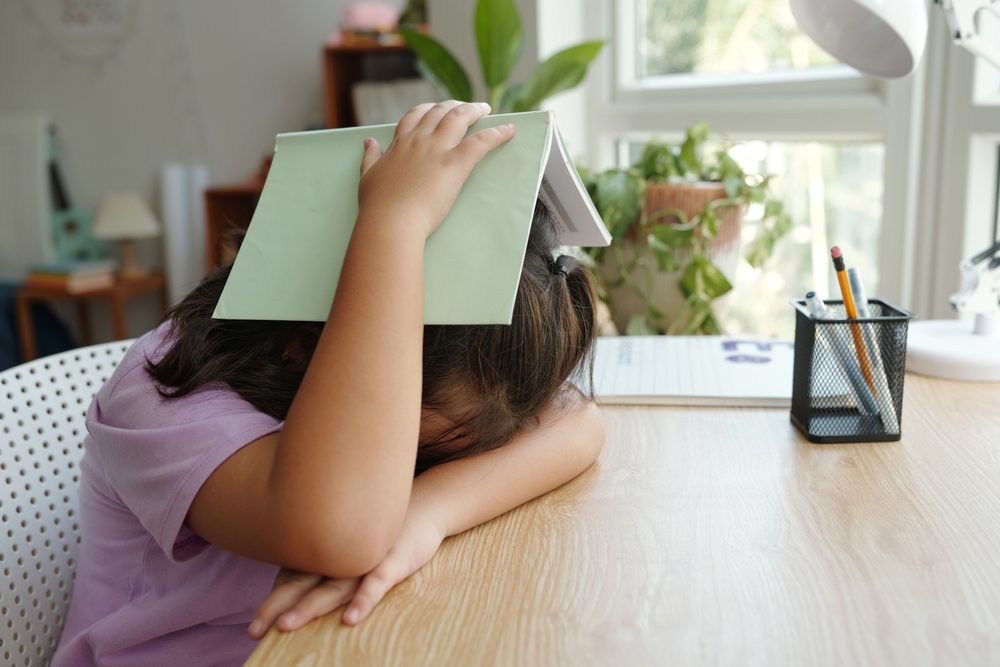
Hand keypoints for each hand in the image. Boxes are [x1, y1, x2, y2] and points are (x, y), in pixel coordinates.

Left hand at [248, 508, 446, 636]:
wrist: (425, 507)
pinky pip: (376, 584)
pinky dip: (363, 600)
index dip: (272, 601)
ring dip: (309, 607)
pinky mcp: (393, 562)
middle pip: (302, 583)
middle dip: (277, 607)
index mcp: (329, 553)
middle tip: (254, 630)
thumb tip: (302, 590)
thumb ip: (330, 566)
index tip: (253, 626)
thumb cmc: (385, 534)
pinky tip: (351, 619)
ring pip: (333, 586)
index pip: (293, 579)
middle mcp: (341, 555)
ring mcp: (366, 559)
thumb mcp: (354, 547)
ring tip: (286, 626)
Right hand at [357, 101, 515, 237]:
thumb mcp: (368, 176)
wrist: (391, 221)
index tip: (438, 108)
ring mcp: (437, 150)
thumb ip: (371, 157)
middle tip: (468, 107)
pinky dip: (497, 133)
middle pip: (440, 111)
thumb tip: (369, 142)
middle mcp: (419, 140)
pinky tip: (509, 130)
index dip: (430, 109)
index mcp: (400, 144)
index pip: (416, 115)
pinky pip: (480, 141)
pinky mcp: (454, 164)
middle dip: (455, 105)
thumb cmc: (378, 206)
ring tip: (485, 108)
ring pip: (459, 117)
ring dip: (474, 109)